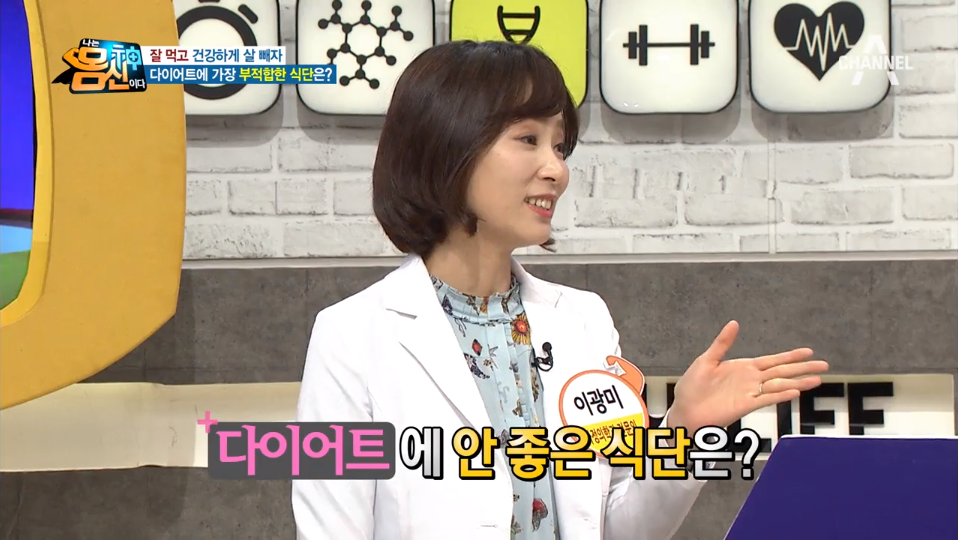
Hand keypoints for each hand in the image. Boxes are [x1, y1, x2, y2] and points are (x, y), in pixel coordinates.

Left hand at [667, 321, 828, 434]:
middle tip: (825, 365)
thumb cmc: (692, 387)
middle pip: (781, 372)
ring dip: (798, 382)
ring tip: (817, 380)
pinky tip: (794, 391)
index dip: (790, 356)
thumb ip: (722, 343)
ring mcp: (749, 393)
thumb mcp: (707, 360)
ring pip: (778, 385)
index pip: (772, 360)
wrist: (684, 410)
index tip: (809, 352)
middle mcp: (750, 380)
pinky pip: (765, 399)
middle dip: (803, 368)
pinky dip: (780, 395)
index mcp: (743, 368)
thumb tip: (735, 323)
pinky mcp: (744, 406)